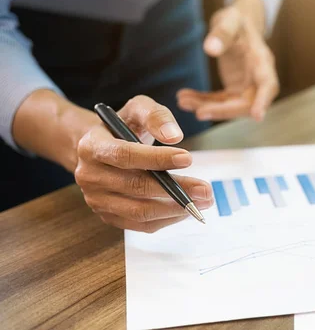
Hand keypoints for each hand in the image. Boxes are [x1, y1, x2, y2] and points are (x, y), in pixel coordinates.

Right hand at [75, 96, 213, 232]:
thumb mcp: (139, 109)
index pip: (125, 155)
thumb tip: (174, 136)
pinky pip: (141, 225)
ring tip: (202, 202)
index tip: (188, 158)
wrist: (101, 147)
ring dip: (175, 209)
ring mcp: (96, 200)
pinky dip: (167, 220)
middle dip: (176, 190)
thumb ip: (156, 116)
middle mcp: (89, 176)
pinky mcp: (108, 216)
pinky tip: (186, 210)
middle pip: (135, 187)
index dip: (157, 159)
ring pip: (139, 211)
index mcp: (92, 146)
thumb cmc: (125, 126)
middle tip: (205, 190)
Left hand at [177, 0, 278, 121]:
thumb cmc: (237, 21)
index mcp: (262, 61)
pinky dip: (202, 101)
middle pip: (246, 103)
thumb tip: (210, 49)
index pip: (268, 84)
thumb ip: (222, 33)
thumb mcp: (230, 20)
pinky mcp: (234, 90)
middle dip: (223, 110)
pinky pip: (219, 101)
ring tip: (182, 101)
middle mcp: (257, 79)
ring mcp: (246, 87)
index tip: (258, 116)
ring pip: (230, 106)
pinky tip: (184, 98)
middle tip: (198, 112)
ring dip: (207, 107)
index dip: (264, 101)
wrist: (237, 25)